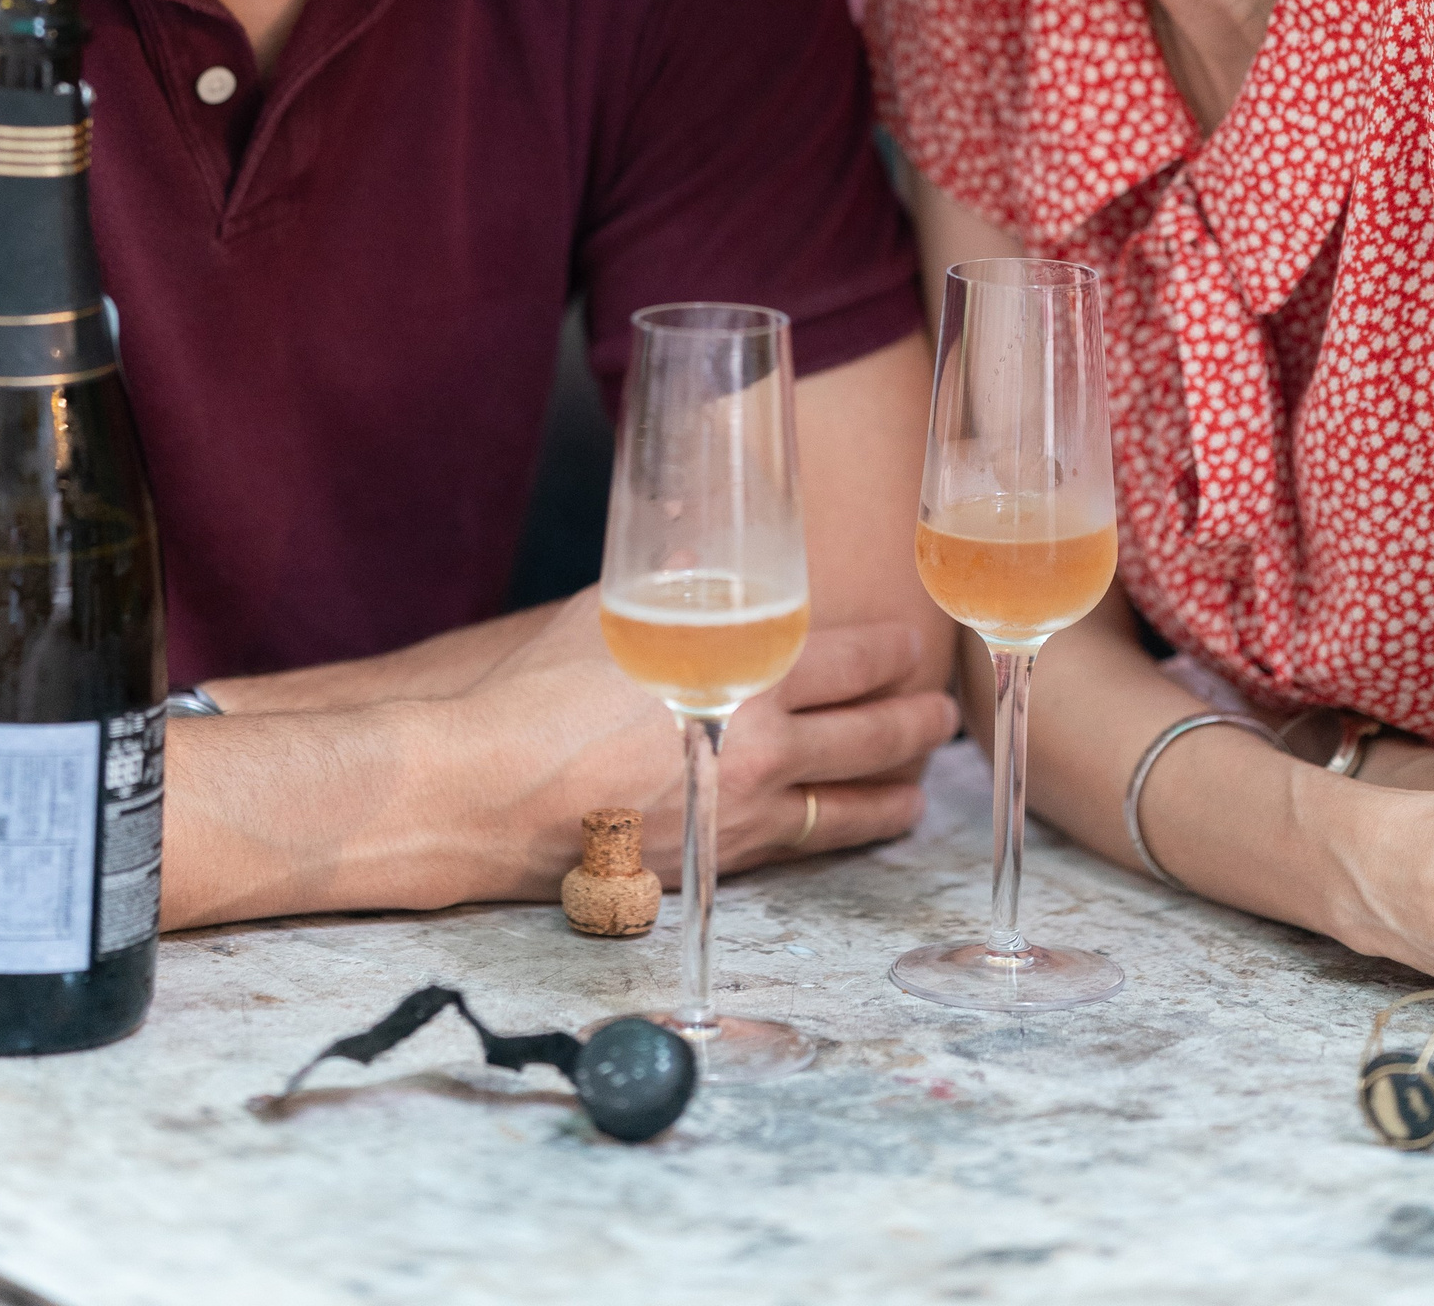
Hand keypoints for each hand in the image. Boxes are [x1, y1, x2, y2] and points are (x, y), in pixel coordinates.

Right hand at [452, 589, 956, 898]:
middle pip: (870, 735)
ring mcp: (744, 813)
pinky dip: (844, 834)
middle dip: (917, 722)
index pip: (852, 661)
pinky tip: (851, 830)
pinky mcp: (718, 862)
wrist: (491, 789)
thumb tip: (709, 572)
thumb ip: (675, 597)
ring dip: (896, 788)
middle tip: (941, 713)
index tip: (914, 645)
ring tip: (919, 783)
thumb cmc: (541, 692)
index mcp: (746, 673)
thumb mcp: (611, 615)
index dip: (893, 653)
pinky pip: (805, 849)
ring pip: (850, 804)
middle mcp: (762, 746)